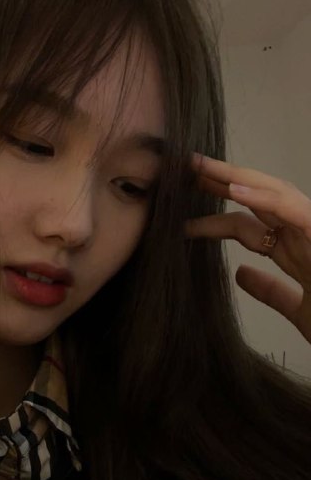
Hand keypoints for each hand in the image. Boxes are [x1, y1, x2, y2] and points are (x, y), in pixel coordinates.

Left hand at [184, 152, 310, 344]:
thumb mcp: (300, 311)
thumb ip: (272, 293)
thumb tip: (240, 275)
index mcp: (296, 251)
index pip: (248, 227)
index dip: (214, 220)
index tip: (182, 219)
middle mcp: (305, 235)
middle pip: (257, 200)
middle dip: (221, 184)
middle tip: (183, 171)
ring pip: (274, 193)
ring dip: (236, 178)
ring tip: (200, 168)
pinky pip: (294, 208)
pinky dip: (264, 198)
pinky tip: (234, 191)